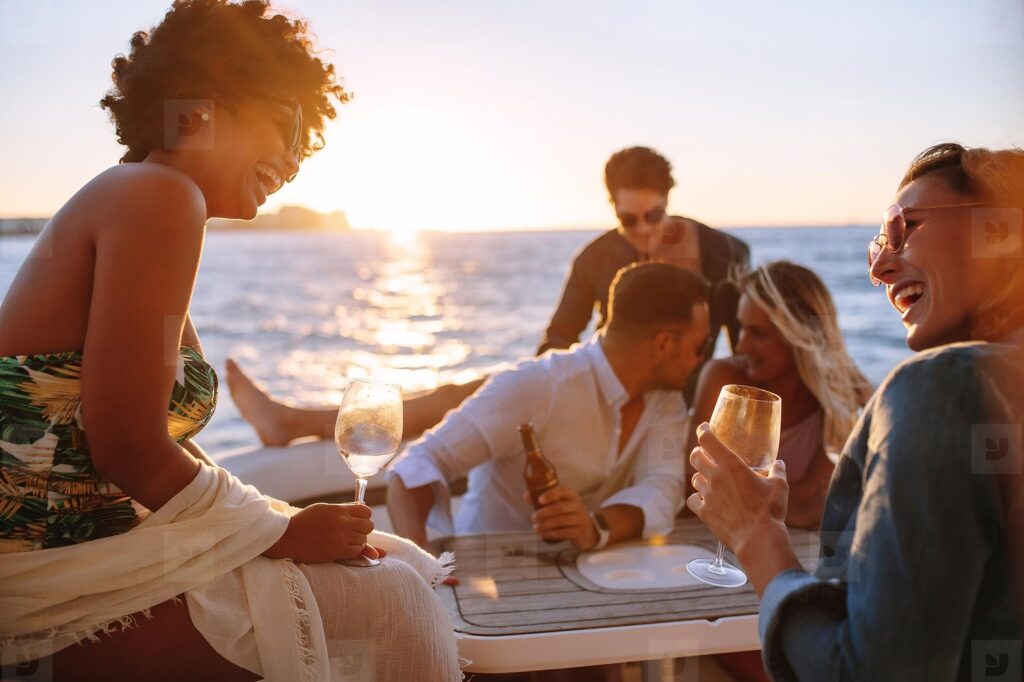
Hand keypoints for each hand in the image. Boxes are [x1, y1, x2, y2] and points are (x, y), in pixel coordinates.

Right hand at [264, 502, 374, 562]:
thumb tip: (360, 509)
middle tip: (354, 532)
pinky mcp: (337, 551)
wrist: (288, 537)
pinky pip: (356, 551)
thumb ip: (342, 509)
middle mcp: (342, 523)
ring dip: (358, 541)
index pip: (366, 511)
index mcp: (339, 510)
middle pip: (369, 526)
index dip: (365, 516)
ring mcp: (341, 537)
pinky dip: (353, 550)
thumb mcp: (323, 509)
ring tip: (346, 540)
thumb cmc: (304, 522)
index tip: (358, 520)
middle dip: (364, 529)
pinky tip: (344, 548)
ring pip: (363, 540)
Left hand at [525, 485, 597, 549]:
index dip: (551, 494)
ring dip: (546, 525)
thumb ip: (544, 501)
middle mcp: (578, 506)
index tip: (539, 500)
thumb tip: (526, 496)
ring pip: (562, 521)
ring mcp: (581, 519)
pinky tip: (543, 534)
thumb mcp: (561, 505)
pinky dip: (551, 534)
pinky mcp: (580, 532)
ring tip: (535, 528)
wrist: (588, 532)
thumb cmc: (570, 515)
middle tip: (533, 517)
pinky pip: (564, 532)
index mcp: (573, 496)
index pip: (563, 490)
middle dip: (544, 513)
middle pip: (560, 507)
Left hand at [686, 423, 788, 554]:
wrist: (758, 538)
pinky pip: (692, 500)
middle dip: (698, 453)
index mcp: (732, 465)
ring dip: (701, 477)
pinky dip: (696, 498)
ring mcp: (707, 495)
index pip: (708, 440)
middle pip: (696, 457)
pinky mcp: (704, 512)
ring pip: (695, 479)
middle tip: (704, 455)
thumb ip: (777, 471)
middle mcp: (715, 477)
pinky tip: (703, 500)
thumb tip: (779, 463)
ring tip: (709, 480)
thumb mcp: (779, 486)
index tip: (703, 428)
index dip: (703, 431)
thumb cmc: (770, 510)